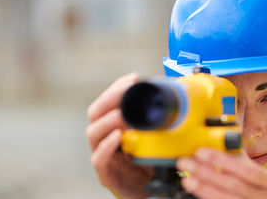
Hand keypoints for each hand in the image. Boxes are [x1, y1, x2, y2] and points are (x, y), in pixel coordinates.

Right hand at [87, 72, 152, 198]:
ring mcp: (104, 157)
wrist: (151, 194)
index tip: (133, 78)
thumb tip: (173, 95)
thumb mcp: (157, 138)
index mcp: (114, 128)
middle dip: (111, 98)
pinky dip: (107, 146)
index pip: (107, 102)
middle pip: (95, 113)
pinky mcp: (106, 175)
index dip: (117, 88)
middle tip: (127, 91)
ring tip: (124, 115)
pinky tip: (118, 137)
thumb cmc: (152, 166)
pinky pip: (99, 159)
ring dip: (109, 120)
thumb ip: (158, 120)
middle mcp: (105, 140)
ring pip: (93, 133)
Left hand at [176, 148, 266, 198]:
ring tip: (187, 180)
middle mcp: (262, 197)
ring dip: (204, 189)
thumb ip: (249, 164)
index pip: (244, 169)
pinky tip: (198, 194)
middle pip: (232, 184)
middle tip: (185, 162)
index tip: (201, 151)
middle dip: (206, 172)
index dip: (221, 160)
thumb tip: (230, 142)